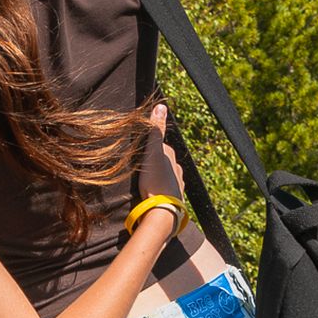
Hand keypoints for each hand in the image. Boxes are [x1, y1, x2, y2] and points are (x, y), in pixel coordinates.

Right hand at [137, 105, 185, 224]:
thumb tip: (161, 106)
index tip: (139, 152)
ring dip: (157, 177)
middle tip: (140, 168)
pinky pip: (166, 189)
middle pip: (163, 161)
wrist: (163, 211)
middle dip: (154, 163)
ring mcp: (178, 184)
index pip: (160, 146)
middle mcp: (178, 169)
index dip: (149, 148)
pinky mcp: (175, 198)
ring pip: (166, 175)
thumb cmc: (156, 181)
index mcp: (171, 156)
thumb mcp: (152, 153)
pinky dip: (160, 189)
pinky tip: (154, 194)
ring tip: (146, 182)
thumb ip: (156, 131)